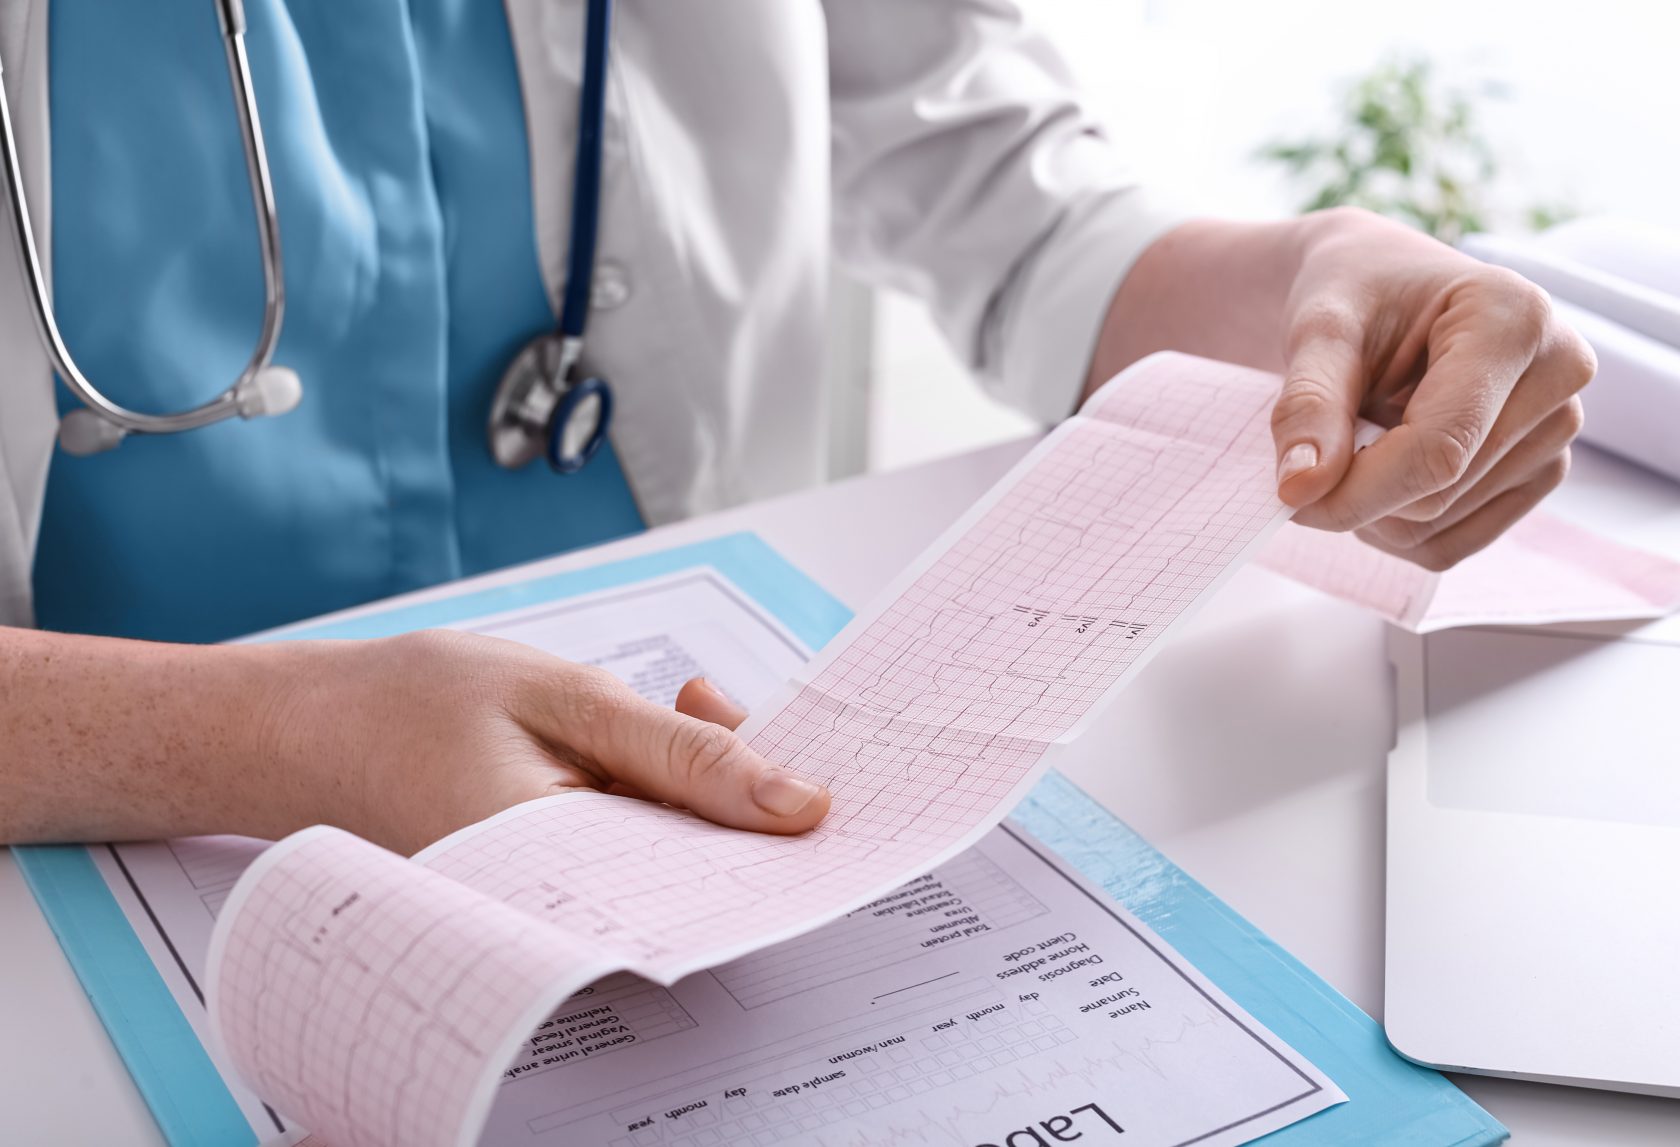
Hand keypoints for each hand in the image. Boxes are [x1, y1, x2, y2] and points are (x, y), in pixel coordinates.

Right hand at [260, 630, 829, 853]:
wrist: (305, 729)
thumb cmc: (414, 704)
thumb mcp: (568, 699)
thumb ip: (684, 754)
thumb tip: (796, 804)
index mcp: (566, 874)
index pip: (717, 888)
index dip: (782, 842)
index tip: (839, 800)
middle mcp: (562, 918)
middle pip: (706, 883)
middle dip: (746, 812)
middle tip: (762, 737)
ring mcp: (554, 910)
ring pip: (673, 867)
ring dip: (702, 801)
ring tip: (699, 726)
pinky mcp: (551, 889)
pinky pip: (634, 858)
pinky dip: (661, 806)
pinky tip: (658, 748)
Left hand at [1269, 208, 1594, 568]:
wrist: (1386, 285)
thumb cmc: (1358, 293)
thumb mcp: (1320, 329)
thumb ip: (1308, 405)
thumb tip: (1300, 489)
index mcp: (1516, 319)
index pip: (1440, 447)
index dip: (1356, 491)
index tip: (1290, 497)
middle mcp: (1559, 373)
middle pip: (1440, 492)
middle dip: (1358, 491)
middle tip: (1322, 441)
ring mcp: (1558, 430)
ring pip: (1441, 527)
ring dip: (1374, 509)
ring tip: (1361, 437)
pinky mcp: (1540, 472)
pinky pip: (1452, 544)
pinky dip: (1397, 528)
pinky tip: (1382, 472)